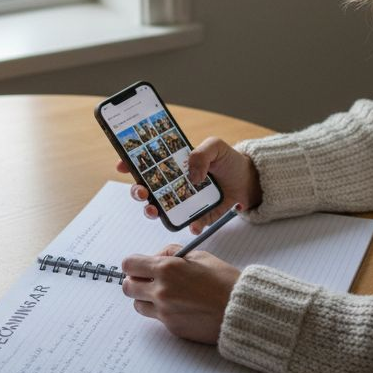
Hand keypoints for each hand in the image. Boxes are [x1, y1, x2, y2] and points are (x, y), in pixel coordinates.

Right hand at [114, 137, 263, 233]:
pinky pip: (188, 225)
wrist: (250, 182)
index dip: (130, 164)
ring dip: (151, 211)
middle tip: (142, 191)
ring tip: (154, 210)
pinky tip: (193, 224)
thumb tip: (192, 174)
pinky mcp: (197, 217)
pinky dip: (189, 225)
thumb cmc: (229, 162)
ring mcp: (183, 203)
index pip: (146, 164)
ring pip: (159, 209)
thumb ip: (201, 153)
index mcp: (173, 165)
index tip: (122, 165)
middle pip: (146, 189)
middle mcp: (173, 185)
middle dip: (137, 191)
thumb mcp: (216, 147)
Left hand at [120, 244, 239, 343]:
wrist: (240, 310)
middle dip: (136, 282)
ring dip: (146, 298)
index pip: (129, 265)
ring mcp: (165, 312)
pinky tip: (180, 306)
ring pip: (138, 305)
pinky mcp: (172, 328)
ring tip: (165, 294)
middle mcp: (161, 291)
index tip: (141, 265)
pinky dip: (163, 311)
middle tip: (149, 280)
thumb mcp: (199, 255)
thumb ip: (172, 253)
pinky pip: (156, 318)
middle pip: (128, 287)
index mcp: (166, 269)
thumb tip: (156, 257)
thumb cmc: (224, 281)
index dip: (134, 264)